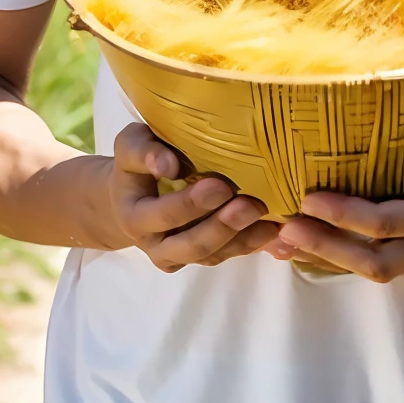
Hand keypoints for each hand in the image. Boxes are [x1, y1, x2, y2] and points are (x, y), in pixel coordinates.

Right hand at [107, 122, 280, 270]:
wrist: (131, 195)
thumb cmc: (136, 163)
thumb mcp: (130, 146)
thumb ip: (144, 151)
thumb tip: (169, 164)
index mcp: (134, 217)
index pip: (164, 215)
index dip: (192, 204)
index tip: (221, 185)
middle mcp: (155, 244)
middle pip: (191, 245)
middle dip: (223, 226)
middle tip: (252, 205)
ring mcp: (178, 255)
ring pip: (212, 255)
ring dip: (242, 239)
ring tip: (270, 221)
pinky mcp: (199, 256)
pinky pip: (225, 255)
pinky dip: (250, 244)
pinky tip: (273, 229)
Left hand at [270, 106, 403, 281]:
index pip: (389, 222)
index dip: (346, 215)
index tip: (308, 197)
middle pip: (372, 259)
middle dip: (323, 247)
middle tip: (278, 229)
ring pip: (374, 268)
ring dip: (327, 259)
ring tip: (280, 243)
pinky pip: (383, 264)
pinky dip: (345, 259)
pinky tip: (314, 247)